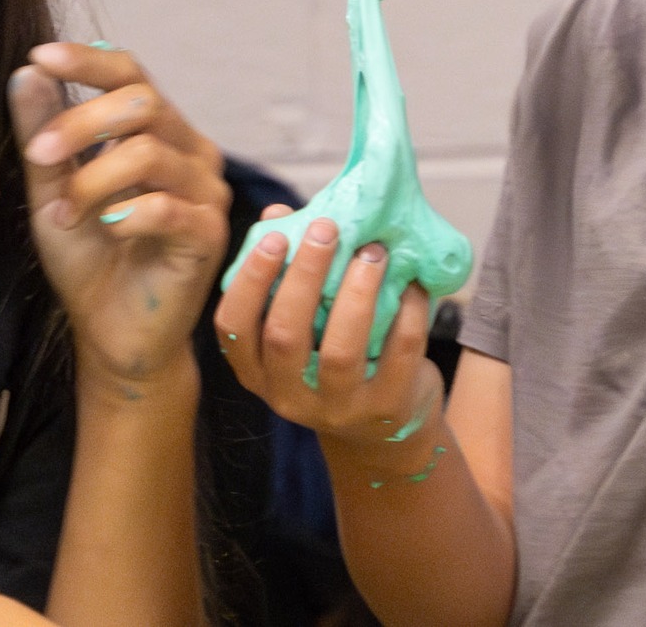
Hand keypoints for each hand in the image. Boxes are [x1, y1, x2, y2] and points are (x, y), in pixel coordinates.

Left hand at [8, 44, 229, 386]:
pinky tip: (106, 230)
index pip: (131, 75)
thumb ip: (43, 133)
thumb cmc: (90, 259)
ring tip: (64, 215)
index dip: (88, 61)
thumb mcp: (52, 189)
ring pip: (150, 153)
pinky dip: (125, 215)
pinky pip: (167, 206)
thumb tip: (28, 72)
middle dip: (81, 123)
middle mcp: (190, 151)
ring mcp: (206, 191)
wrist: (112, 332)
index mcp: (158, 131)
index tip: (41, 56)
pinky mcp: (211, 234)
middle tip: (38, 156)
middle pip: (142, 103)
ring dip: (93, 181)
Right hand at [213, 206, 443, 468]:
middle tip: (328, 229)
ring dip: (357, 293)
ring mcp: (337, 409)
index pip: (233, 326)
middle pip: (284, 335)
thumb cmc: (332, 358)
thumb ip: (288, 271)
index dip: (251, 279)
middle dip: (306, 275)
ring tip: (373, 252)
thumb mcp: (304, 325)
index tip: (276, 237)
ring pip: (339, 350)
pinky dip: (407, 313)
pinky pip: (397, 355)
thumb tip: (277, 213)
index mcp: (257, 370)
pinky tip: (412, 283)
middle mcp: (287, 395)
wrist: (380, 433)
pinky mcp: (384, 411)